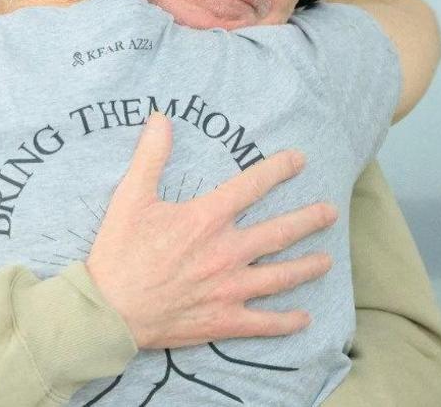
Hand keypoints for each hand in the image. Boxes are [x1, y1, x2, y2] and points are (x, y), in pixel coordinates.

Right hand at [86, 112, 336, 348]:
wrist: (110, 310)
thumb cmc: (119, 253)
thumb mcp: (130, 197)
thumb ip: (150, 157)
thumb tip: (161, 119)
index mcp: (207, 218)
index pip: (252, 186)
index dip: (279, 170)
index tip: (300, 160)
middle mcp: (227, 252)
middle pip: (280, 232)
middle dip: (309, 220)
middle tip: (331, 212)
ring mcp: (230, 288)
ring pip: (282, 276)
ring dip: (307, 267)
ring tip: (327, 261)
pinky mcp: (225, 320)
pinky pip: (265, 322)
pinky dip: (287, 321)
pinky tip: (304, 318)